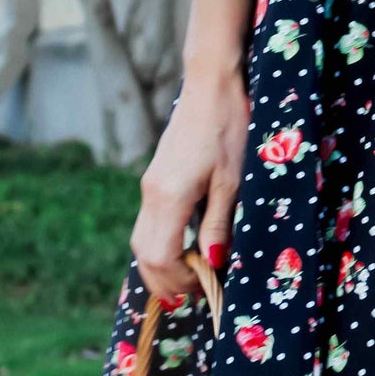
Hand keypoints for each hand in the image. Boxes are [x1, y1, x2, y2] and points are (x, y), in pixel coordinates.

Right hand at [131, 65, 249, 301]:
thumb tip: (213, 264)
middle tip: (200, 290)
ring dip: (163, 265)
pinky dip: (162, 246)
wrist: (211, 85)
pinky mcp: (154, 179)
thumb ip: (219, 225)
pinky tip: (186, 248)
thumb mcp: (232, 181)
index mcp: (169, 196)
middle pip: (143, 255)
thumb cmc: (228, 128)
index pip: (160, 257)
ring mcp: (149, 186)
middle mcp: (151, 194)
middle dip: (167, 281)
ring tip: (195, 274)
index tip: (208, 284)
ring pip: (142, 241)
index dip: (181, 280)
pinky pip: (148, 225)